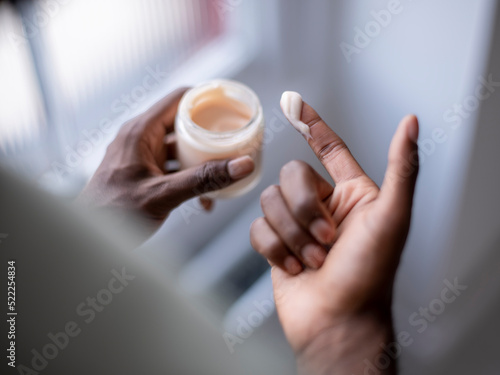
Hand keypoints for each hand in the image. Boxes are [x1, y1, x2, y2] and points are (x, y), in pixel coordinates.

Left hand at [77, 88, 254, 230]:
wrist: (90, 238)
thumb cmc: (113, 212)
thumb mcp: (163, 193)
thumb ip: (203, 180)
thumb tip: (242, 165)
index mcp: (141, 131)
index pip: (179, 99)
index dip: (207, 98)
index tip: (233, 106)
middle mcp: (141, 138)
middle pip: (183, 123)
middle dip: (211, 133)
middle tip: (236, 141)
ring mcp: (142, 155)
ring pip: (181, 148)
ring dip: (203, 160)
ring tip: (225, 171)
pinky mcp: (145, 173)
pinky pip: (174, 167)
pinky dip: (191, 178)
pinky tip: (205, 199)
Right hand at [250, 101, 418, 373]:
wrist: (337, 322)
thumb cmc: (369, 275)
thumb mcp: (392, 216)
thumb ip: (401, 168)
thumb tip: (411, 122)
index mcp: (351, 193)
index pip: (329, 147)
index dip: (312, 124)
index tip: (294, 104)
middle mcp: (322, 206)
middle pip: (291, 176)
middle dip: (305, 210)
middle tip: (327, 241)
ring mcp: (296, 226)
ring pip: (270, 203)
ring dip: (292, 236)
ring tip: (314, 261)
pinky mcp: (274, 245)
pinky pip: (258, 229)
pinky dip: (275, 250)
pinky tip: (293, 269)